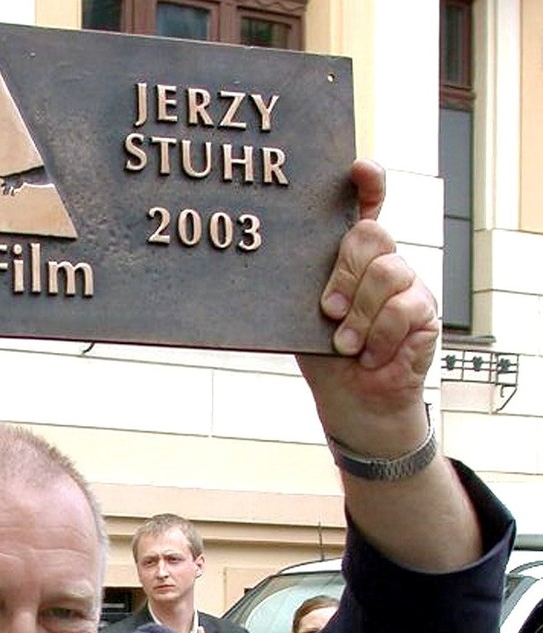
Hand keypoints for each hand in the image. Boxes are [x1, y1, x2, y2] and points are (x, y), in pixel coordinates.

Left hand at [297, 159, 439, 456]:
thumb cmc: (324, 357)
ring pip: (386, 272)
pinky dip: (378, 336)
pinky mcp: (425, 311)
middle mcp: (382, 262)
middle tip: (329, 312)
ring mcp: (407, 284)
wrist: (353, 402)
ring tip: (347, 344)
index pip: (365, 207)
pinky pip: (401, 308)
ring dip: (360, 315)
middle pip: (370, 235)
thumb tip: (268, 263)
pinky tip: (370, 354)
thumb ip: (301, 290)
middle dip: (344, 274)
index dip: (368, 183)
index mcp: (350, 258)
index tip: (358, 168)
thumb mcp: (302, 320)